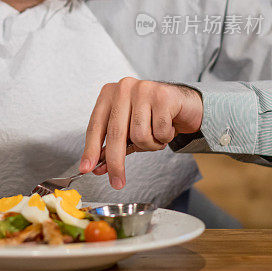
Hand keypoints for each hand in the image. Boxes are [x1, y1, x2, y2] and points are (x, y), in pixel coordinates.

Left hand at [79, 77, 202, 189]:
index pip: (95, 126)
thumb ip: (113, 147)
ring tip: (156, 135)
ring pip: (139, 135)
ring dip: (150, 144)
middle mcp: (123, 88)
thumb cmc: (153, 116)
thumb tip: (99, 168)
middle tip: (117, 182)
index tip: (87, 169)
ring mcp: (143, 89)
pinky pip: (160, 131)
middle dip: (116, 162)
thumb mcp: (129, 130)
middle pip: (115, 133)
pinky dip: (164, 137)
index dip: (90, 150)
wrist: (184, 104)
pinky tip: (168, 126)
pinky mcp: (163, 96)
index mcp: (109, 94)